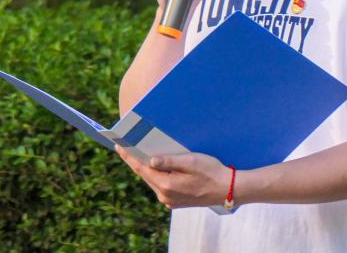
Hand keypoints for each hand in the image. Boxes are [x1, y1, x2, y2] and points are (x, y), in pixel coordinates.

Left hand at [115, 146, 231, 208]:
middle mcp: (165, 196)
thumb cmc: (211, 172)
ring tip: (139, 155)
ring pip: (153, 181)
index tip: (119, 146)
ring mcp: (170, 201)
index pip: (142, 169)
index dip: (129, 157)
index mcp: (167, 185)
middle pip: (145, 175)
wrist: (227, 189)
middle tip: (126, 147)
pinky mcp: (176, 201)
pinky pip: (161, 186)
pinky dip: (156, 175)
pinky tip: (156, 167)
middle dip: (136, 161)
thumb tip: (150, 160)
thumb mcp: (191, 162)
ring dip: (147, 168)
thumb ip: (169, 161)